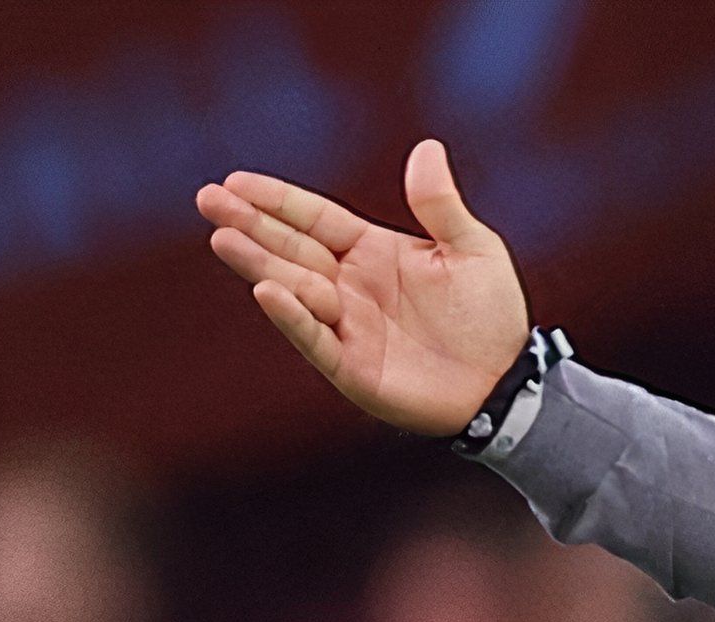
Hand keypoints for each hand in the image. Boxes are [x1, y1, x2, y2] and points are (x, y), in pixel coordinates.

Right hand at [195, 139, 528, 434]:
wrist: (507, 381)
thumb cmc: (492, 315)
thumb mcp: (474, 249)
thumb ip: (442, 205)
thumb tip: (427, 147)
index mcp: (373, 251)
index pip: (314, 220)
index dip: (277, 201)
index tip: (235, 180)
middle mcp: (350, 285)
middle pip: (291, 248)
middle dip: (250, 224)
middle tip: (208, 199)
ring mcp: (347, 325)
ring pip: (293, 288)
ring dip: (259, 264)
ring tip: (222, 238)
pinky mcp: (351, 365)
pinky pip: (315, 337)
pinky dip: (292, 316)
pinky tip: (266, 291)